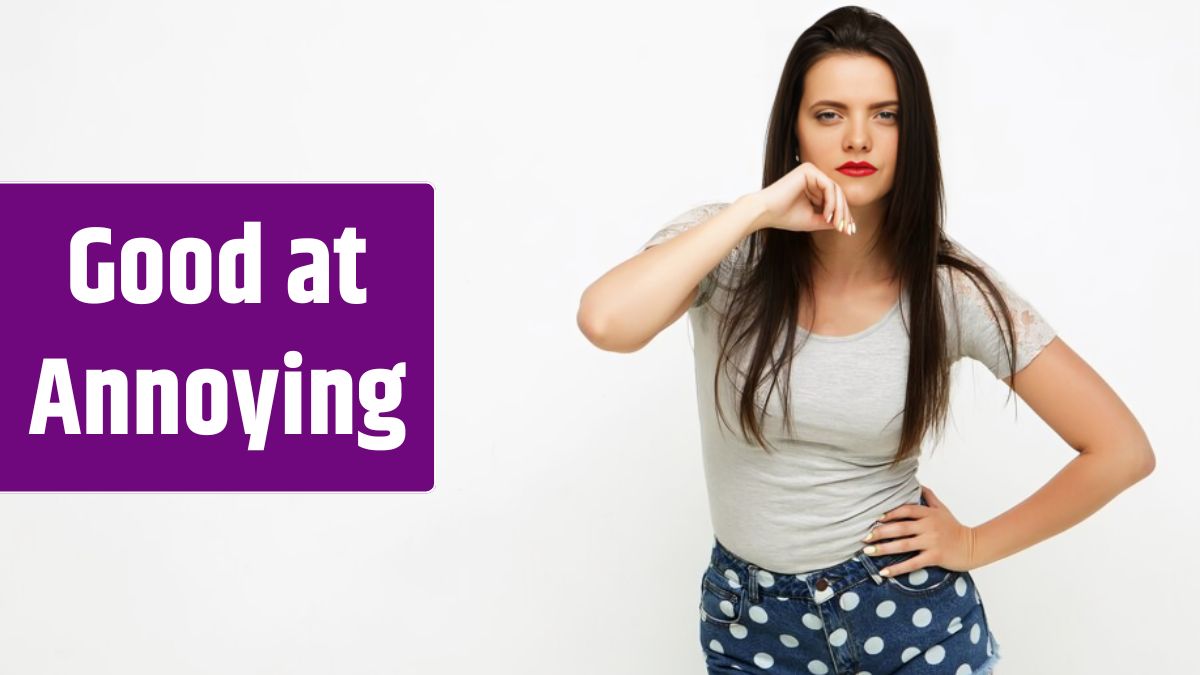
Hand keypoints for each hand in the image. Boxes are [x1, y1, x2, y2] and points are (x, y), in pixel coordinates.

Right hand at [750, 162, 856, 235]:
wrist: (765, 212)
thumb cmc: (784, 217)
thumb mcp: (812, 220)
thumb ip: (829, 221)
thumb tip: (847, 225)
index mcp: (813, 185)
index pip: (835, 198)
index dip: (844, 215)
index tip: (848, 231)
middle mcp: (813, 176)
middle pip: (838, 194)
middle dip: (844, 213)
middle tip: (846, 229)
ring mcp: (811, 171)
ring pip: (836, 190)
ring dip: (839, 209)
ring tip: (836, 224)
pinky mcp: (808, 170)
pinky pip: (828, 186)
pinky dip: (831, 202)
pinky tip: (828, 215)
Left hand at [862, 485, 976, 575]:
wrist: (974, 546)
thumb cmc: (954, 528)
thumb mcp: (942, 509)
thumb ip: (929, 497)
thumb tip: (918, 483)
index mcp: (929, 514)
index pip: (906, 510)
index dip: (890, 513)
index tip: (875, 518)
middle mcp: (929, 527)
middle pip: (900, 528)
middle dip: (880, 533)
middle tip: (864, 537)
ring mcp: (932, 542)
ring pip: (904, 545)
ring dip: (884, 549)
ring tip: (868, 552)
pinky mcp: (935, 557)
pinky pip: (913, 563)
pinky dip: (897, 568)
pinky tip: (884, 571)